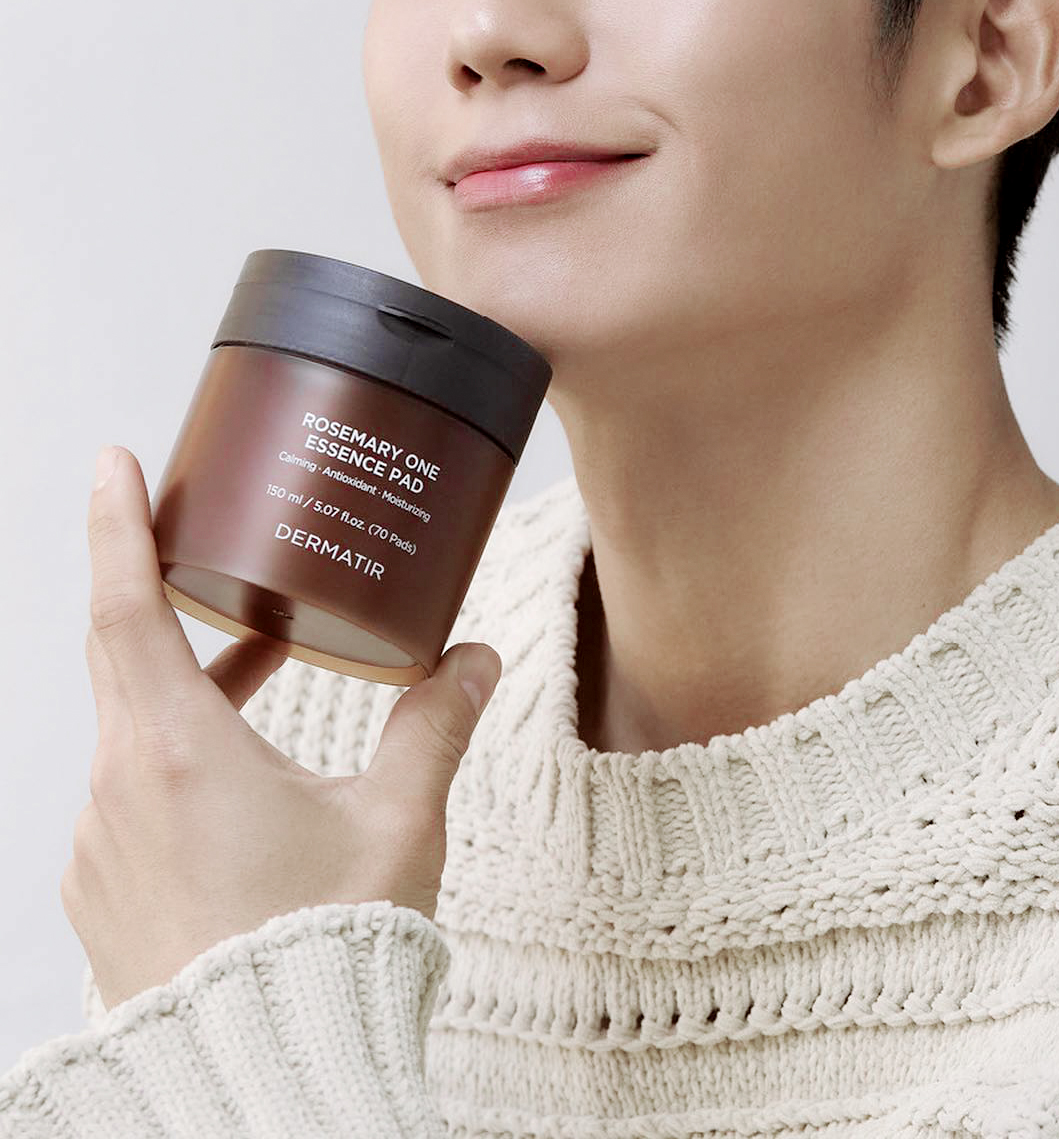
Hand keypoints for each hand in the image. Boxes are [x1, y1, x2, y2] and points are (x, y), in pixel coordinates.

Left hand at [63, 443, 502, 1011]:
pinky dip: (173, 754)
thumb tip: (476, 660)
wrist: (266, 1079)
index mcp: (176, 751)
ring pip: (132, 730)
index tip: (110, 462)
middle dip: (167, 590)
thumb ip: (435, 725)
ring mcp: (101, 849)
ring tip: (264, 659)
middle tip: (205, 538)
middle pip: (124, 655)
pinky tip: (240, 775)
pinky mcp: (107, 897)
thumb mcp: (397, 819)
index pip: (126, 604)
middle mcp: (117, 790)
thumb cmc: (328, 944)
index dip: (114, 523)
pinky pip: (128, 794)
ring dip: (188, 685)